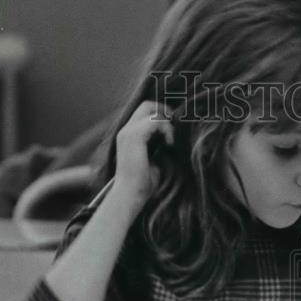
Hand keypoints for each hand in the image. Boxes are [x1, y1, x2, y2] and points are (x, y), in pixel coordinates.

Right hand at [112, 100, 174, 216]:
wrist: (130, 195)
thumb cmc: (142, 184)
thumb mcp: (153, 161)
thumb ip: (158, 147)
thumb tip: (171, 139)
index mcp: (128, 135)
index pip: (144, 112)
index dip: (160, 115)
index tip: (173, 130)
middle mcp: (126, 130)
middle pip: (147, 105)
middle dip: (165, 112)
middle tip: (175, 129)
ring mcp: (128, 132)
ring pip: (152, 110)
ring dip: (167, 123)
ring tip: (172, 141)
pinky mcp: (134, 137)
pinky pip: (155, 121)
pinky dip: (166, 130)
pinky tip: (170, 144)